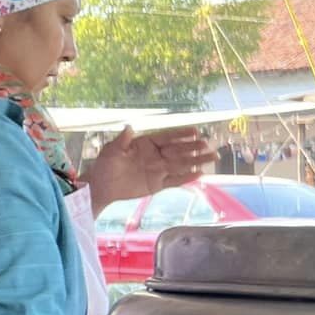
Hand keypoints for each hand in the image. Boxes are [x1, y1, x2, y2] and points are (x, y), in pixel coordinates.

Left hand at [81, 126, 214, 208]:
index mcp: (146, 144)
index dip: (180, 134)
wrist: (102, 187)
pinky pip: (175, 180)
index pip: (167, 137)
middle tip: (209, 144)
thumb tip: (129, 127)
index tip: (195, 131)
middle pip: (178, 150)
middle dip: (194, 147)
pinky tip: (200, 174)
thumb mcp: (111, 151)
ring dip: (196, 161)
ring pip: (181, 165)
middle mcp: (156, 155)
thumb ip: (122, 140)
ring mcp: (158, 170)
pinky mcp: (158, 184)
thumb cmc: (105, 165)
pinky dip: (187, 178)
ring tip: (213, 158)